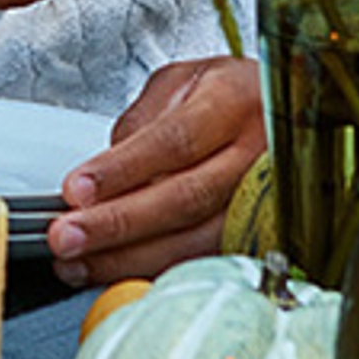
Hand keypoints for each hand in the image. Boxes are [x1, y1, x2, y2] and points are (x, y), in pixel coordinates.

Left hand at [49, 54, 264, 286]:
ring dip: (130, 260)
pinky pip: (207, 261)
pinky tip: (119, 276)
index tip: (75, 190)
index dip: (122, 170)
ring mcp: (267, 201)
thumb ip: (142, 121)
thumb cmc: (231, 96)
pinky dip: (159, 272)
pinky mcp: (263, 235)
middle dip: (118, 224)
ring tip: (80, 265)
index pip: (174, 141)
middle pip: (185, 198)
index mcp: (235, 102)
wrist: (291, 115)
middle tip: (67, 237)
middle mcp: (259, 153)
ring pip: (198, 241)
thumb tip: (103, 172)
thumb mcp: (184, 82)